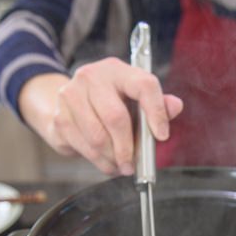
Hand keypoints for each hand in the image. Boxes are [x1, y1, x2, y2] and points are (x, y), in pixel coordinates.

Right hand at [18, 57, 183, 174]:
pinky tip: (107, 163)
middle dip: (127, 147)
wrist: (71, 103)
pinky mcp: (60, 116)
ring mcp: (71, 95)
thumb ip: (158, 103)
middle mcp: (92, 77)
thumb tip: (175, 106)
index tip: (161, 136)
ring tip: (122, 166)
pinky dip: (99, 161)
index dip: (156, 112)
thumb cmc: (111, 101)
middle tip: (134, 165)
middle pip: (115, 117)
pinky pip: (83, 146)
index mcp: (117, 70)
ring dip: (112, 158)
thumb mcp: (135, 98)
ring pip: (97, 136)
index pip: (143, 85)